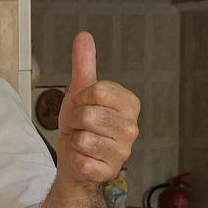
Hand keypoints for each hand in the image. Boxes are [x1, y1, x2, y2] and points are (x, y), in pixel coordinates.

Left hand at [57, 32, 138, 184]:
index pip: (98, 91)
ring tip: (83, 142)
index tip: (83, 106)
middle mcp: (132, 128)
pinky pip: (81, 161)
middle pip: (88, 116)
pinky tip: (84, 159)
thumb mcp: (81, 91)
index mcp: (130, 104)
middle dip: (75, 121)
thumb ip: (84, 64)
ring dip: (75, 141)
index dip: (81, 99)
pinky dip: (75, 160)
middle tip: (80, 127)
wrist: (75, 156)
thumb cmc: (82, 124)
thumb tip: (84, 36)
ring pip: (83, 139)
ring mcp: (123, 152)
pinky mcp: (109, 172)